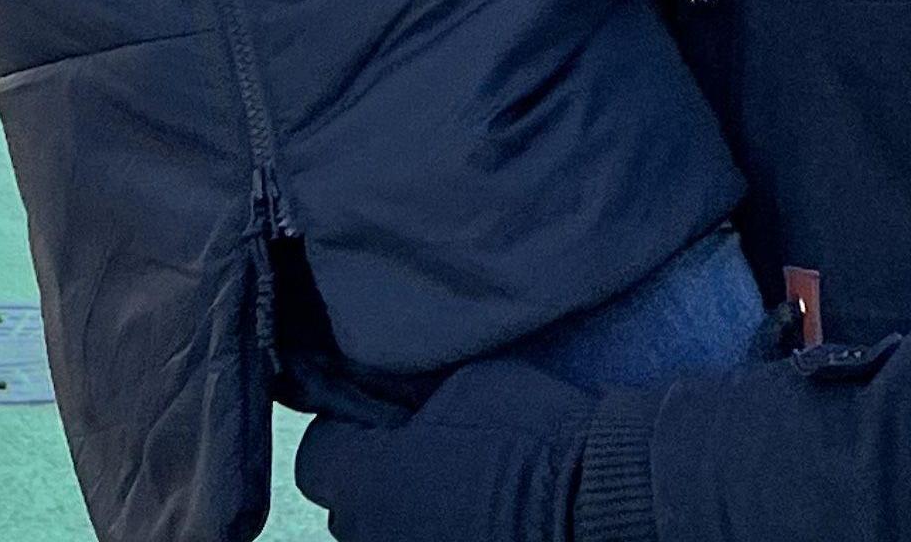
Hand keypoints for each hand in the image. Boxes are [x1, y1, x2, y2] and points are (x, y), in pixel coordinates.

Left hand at [296, 362, 599, 541]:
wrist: (593, 502)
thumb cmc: (531, 434)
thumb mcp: (459, 385)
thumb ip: (405, 401)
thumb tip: (387, 406)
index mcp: (365, 486)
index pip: (317, 456)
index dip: (345, 429)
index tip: (378, 417)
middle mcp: (371, 540)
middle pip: (348, 506)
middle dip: (374, 478)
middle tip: (422, 450)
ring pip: (383, 537)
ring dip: (403, 517)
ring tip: (454, 491)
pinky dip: (436, 533)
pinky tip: (473, 520)